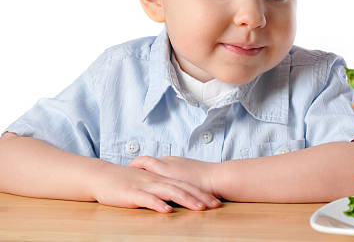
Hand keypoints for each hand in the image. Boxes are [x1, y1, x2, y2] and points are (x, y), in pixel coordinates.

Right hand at [90, 161, 220, 212]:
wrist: (102, 176)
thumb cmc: (125, 182)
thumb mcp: (148, 184)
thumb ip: (162, 188)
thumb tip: (177, 198)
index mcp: (162, 178)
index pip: (186, 185)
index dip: (201, 193)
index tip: (215, 201)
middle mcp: (157, 180)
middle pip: (182, 188)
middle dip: (200, 197)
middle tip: (215, 205)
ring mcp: (145, 186)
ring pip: (169, 192)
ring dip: (186, 200)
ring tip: (199, 208)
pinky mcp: (132, 193)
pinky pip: (147, 199)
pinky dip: (158, 204)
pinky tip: (167, 210)